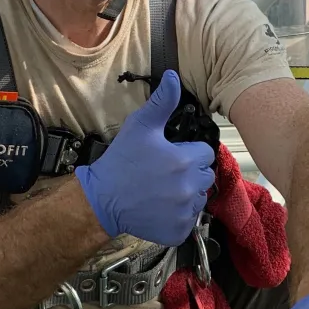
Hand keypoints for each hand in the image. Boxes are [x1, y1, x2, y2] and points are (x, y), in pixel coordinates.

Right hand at [76, 70, 215, 245]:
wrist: (102, 200)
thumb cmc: (121, 162)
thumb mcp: (140, 126)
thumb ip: (161, 102)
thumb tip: (174, 77)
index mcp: (186, 161)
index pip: (206, 153)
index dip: (190, 152)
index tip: (173, 155)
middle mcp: (190, 188)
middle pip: (205, 177)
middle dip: (190, 173)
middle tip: (166, 174)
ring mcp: (184, 212)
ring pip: (198, 199)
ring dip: (186, 195)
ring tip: (162, 191)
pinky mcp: (177, 231)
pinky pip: (188, 221)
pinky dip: (178, 217)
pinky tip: (160, 208)